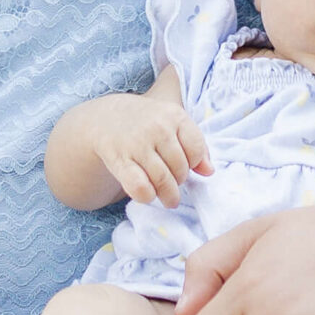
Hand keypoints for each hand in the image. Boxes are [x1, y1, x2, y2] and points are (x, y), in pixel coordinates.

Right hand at [82, 95, 211, 209]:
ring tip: (168, 198)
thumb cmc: (147, 123)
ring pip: (163, 180)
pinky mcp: (119, 160)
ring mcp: (137, 144)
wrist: (105, 119)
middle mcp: (157, 128)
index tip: (185, 165)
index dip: (193, 163)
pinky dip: (147, 196)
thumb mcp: (173, 123)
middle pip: (180, 168)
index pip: (196, 149)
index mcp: (174, 115)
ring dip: (168, 195)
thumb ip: (195, 144)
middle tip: (174, 182)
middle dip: (179, 180)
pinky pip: (140, 187)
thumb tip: (209, 171)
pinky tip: (149, 195)